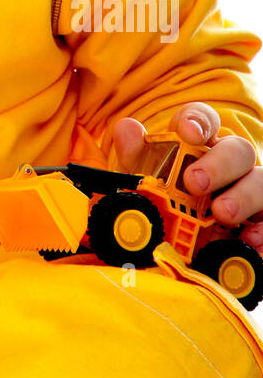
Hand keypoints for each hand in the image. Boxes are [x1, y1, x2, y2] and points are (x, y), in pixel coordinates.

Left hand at [114, 103, 262, 256]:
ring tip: (222, 214)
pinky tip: (248, 241)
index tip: (188, 132)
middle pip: (238, 149)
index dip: (199, 121)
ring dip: (244, 195)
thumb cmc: (160, 210)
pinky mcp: (260, 226)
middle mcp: (229, 167)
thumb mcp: (140, 186)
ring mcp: (249, 195)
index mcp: (198, 148)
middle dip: (219, 163)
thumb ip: (134, 157)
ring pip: (261, 181)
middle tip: (194, 183)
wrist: (173, 255)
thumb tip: (127, 128)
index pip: (204, 121)